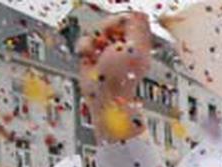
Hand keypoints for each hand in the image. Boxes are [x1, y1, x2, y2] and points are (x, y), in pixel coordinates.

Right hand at [77, 12, 150, 141]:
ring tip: (97, 52)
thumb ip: (137, 28)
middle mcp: (123, 45)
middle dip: (106, 29)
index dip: (121, 19)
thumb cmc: (121, 79)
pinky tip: (88, 56)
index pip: (131, 18)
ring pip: (96, 30)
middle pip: (112, 21)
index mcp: (138, 43)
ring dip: (93, 40)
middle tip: (106, 40)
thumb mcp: (134, 50)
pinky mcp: (93, 56)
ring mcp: (107, 51)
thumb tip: (137, 12)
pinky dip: (84, 47)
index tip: (118, 28)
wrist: (103, 98)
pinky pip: (85, 41)